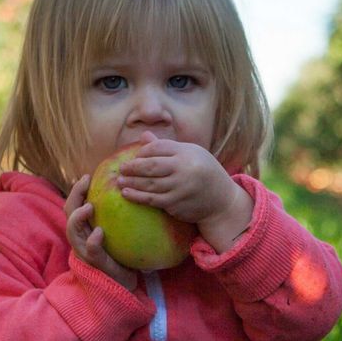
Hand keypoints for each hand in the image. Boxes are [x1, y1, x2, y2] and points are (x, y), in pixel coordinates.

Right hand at [65, 174, 138, 288]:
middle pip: (68, 213)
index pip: (74, 206)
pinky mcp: (95, 264)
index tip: (87, 176)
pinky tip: (98, 233)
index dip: (77, 190)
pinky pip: (89, 251)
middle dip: (74, 196)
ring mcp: (85, 252)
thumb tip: (136, 192)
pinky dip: (92, 241)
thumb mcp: (119, 233)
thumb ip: (120, 217)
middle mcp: (81, 239)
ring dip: (78, 217)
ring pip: (72, 231)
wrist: (124, 285)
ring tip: (89, 206)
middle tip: (85, 182)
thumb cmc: (123, 257)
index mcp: (85, 229)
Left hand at [116, 132, 254, 250]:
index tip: (136, 156)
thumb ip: (166, 147)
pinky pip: (153, 200)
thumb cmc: (204, 172)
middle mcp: (184, 169)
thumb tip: (144, 135)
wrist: (222, 200)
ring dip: (132, 183)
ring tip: (119, 181)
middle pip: (151, 165)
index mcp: (187, 153)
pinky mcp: (176, 204)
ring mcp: (180, 188)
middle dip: (133, 167)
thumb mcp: (190, 154)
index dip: (144, 151)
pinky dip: (138, 197)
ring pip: (150, 184)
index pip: (158, 147)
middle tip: (121, 168)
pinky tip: (127, 194)